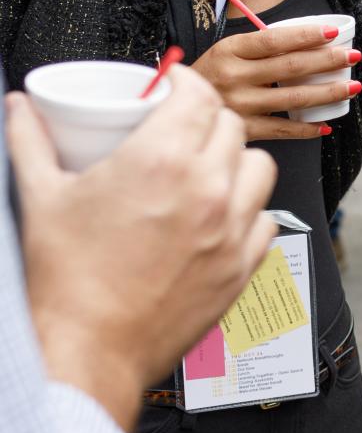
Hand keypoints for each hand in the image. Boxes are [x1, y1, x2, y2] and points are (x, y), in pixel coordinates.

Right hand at [7, 64, 276, 431]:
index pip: (198, 95)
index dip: (186, 82)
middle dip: (207, 119)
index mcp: (160, 161)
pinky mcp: (241, 268)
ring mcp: (229, 231)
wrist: (89, 350)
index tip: (174, 87)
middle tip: (182, 129)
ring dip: (236, 161)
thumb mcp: (41, 197)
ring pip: (259, 168)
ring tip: (208, 170)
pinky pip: (266, 222)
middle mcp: (206, 190)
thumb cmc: (67, 283)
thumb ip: (30, 140)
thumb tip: (20, 108)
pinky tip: (222, 217)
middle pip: (230, 125)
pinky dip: (249, 212)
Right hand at [193, 24, 360, 141]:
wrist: (173, 109)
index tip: (332, 32)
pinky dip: (307, 129)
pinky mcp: (243, 131)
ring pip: (293, 98)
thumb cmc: (211, 76)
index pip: (274, 39)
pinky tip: (326, 125)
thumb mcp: (226, 52)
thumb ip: (259, 47)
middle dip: (327, 61)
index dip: (306, 35)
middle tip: (352, 56)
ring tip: (352, 86)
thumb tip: (308, 41)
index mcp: (229, 50)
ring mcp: (239, 106)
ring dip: (327, 92)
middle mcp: (234, 77)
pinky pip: (283, 130)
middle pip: (290, 67)